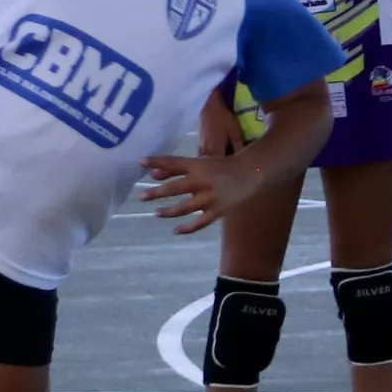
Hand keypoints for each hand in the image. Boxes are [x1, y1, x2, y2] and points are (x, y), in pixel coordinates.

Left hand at [135, 147, 270, 233]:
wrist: (251, 174)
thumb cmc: (222, 167)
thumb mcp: (201, 163)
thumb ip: (177, 168)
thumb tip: (153, 174)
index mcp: (198, 165)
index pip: (173, 162)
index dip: (156, 161)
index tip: (140, 162)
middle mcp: (202, 181)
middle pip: (175, 187)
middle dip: (157, 192)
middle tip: (142, 196)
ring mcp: (209, 198)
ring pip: (185, 207)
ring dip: (169, 211)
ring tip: (157, 213)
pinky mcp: (217, 211)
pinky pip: (200, 223)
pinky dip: (188, 228)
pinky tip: (176, 230)